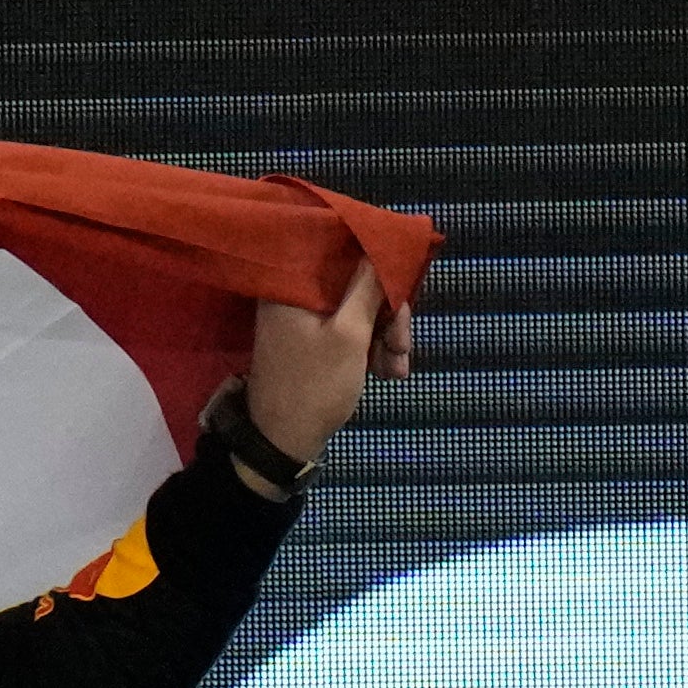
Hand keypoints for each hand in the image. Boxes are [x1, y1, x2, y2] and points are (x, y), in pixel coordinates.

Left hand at [239, 259, 411, 475]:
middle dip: (389, 313)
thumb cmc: (314, 386)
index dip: (378, 259)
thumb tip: (381, 244)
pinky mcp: (313, 341)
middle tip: (404, 345)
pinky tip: (389, 372)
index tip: (405, 279)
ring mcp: (303, 320)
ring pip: (359, 309)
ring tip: (398, 368)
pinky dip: (372, 347)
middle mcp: (294, 296)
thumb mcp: (350, 334)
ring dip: (386, 335)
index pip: (339, 249)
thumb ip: (368, 286)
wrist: (282, 443)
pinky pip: (350, 330)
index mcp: (291, 286)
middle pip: (356, 283)